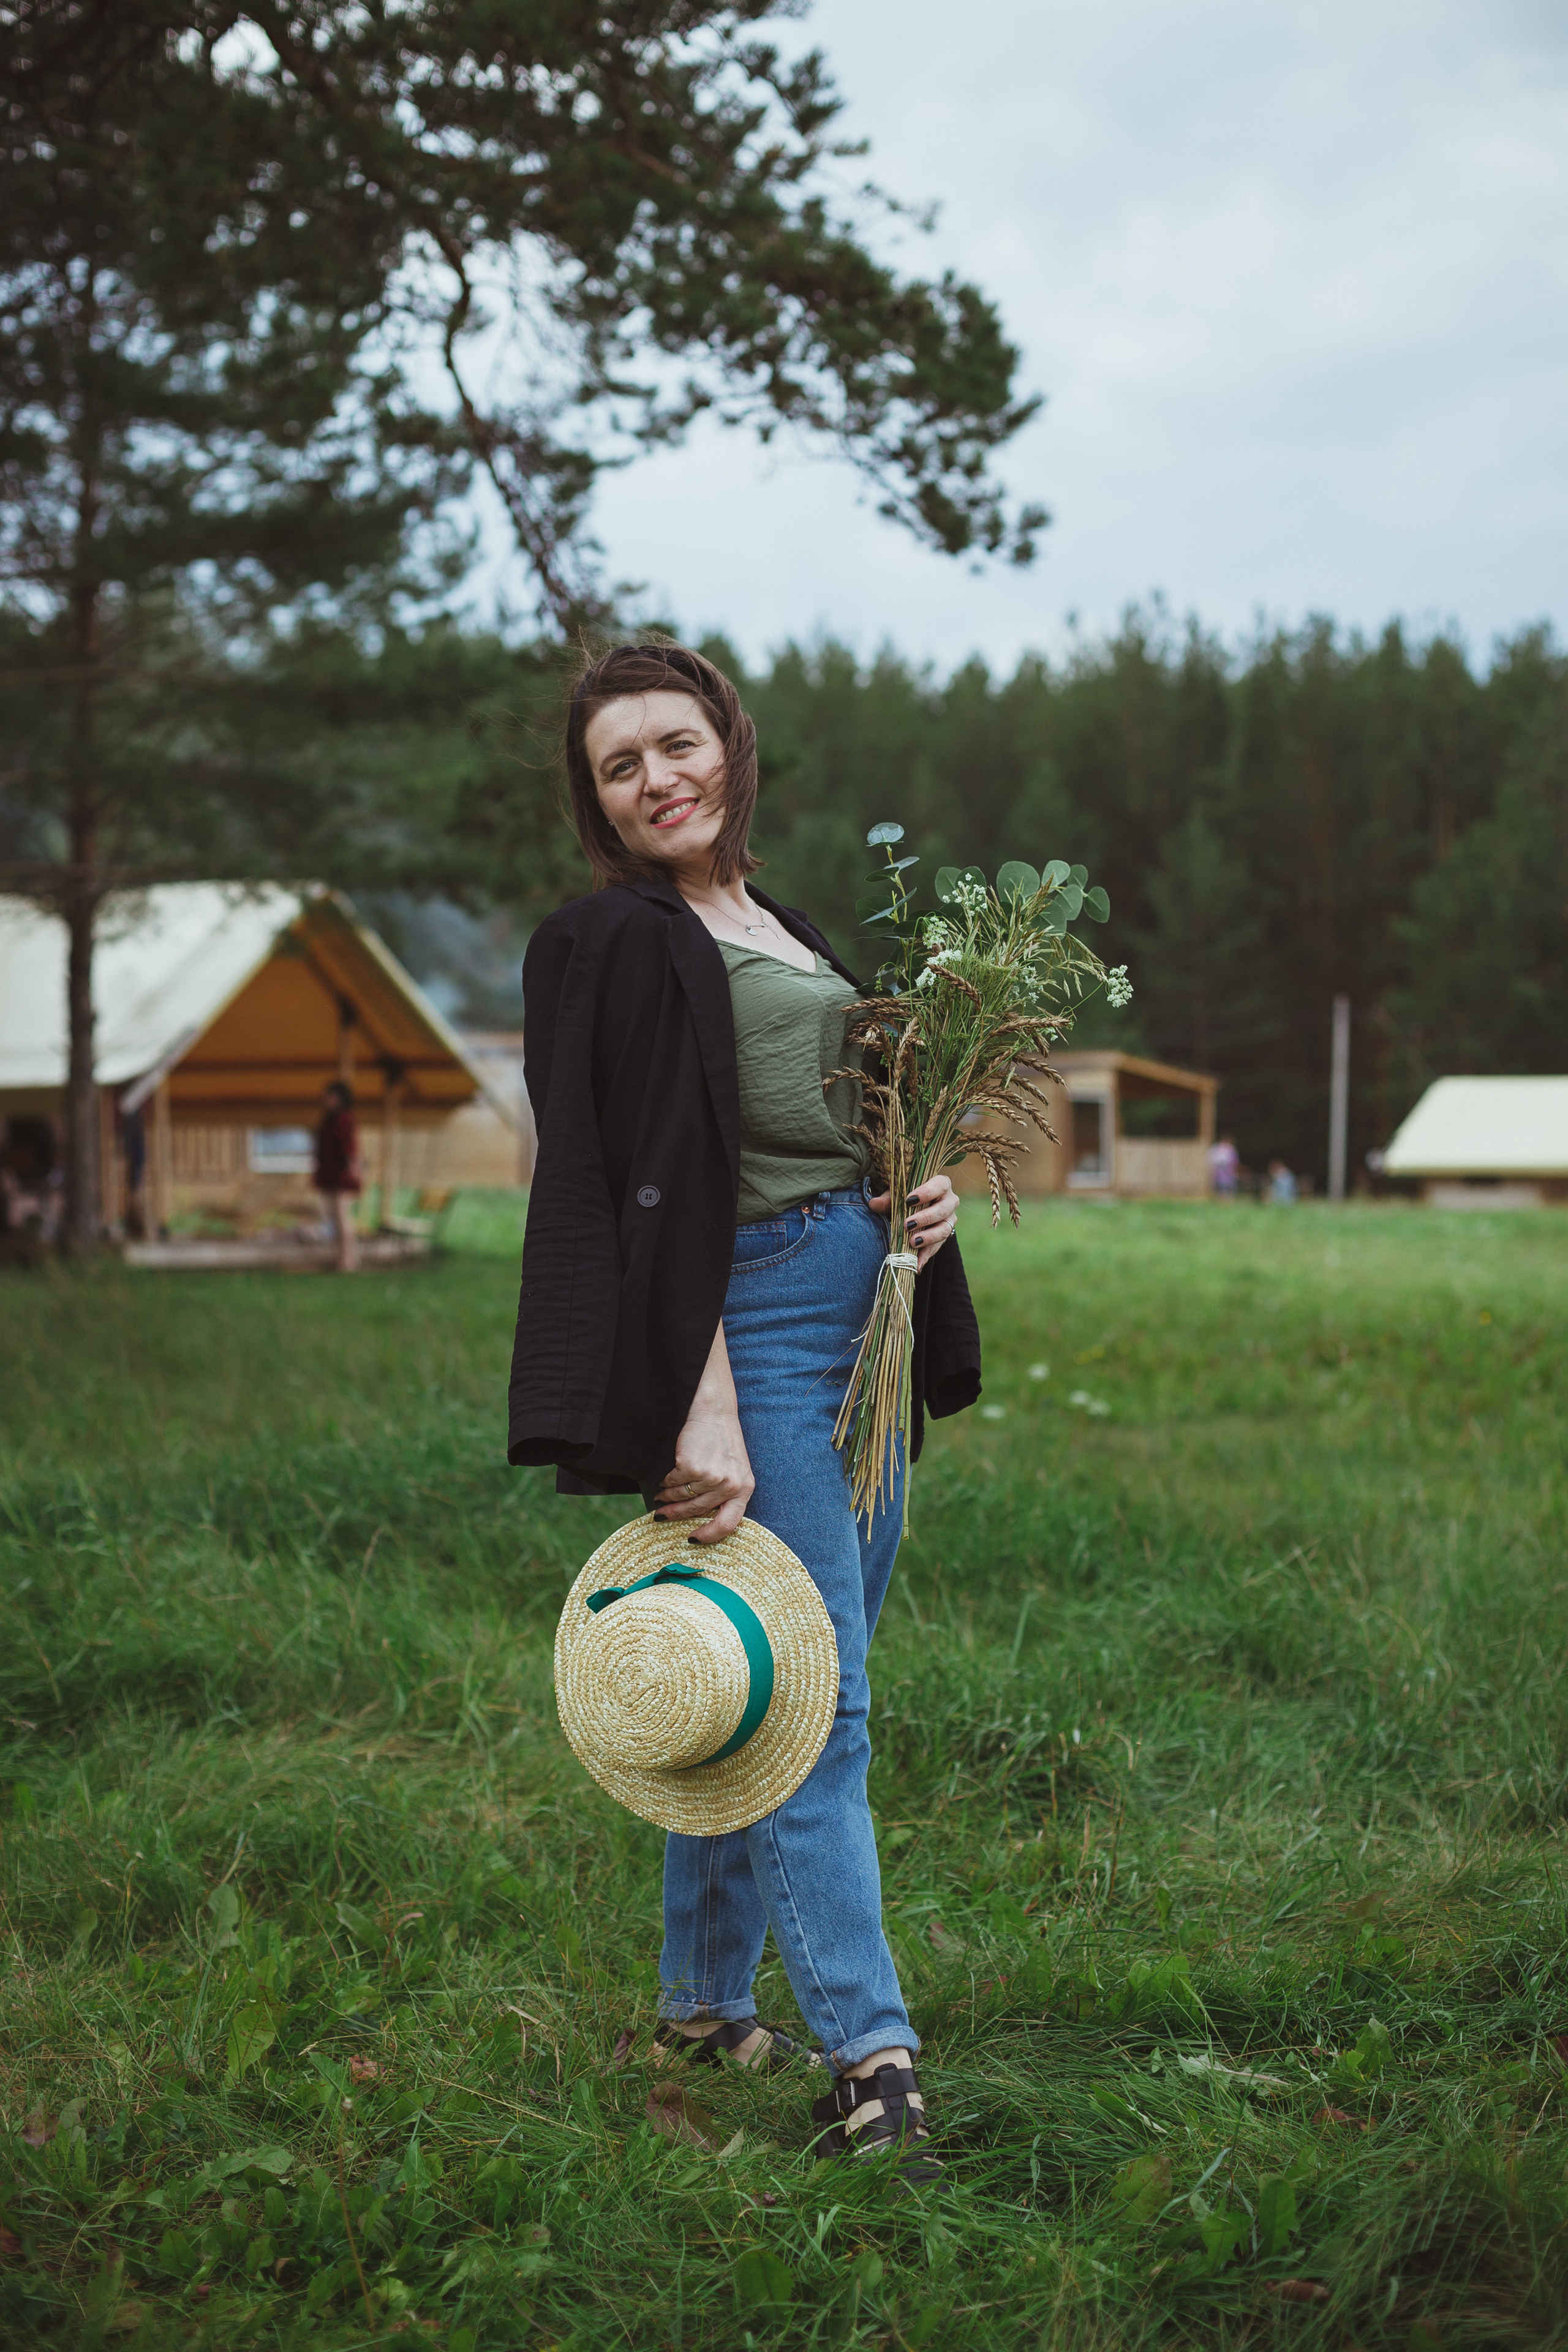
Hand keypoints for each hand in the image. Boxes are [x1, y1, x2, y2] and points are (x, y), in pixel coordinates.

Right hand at [654, 1406, 754, 1543]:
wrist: (713, 1409)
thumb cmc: (722, 1439)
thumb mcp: (734, 1468)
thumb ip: (725, 1492)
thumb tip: (697, 1518)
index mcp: (744, 1488)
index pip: (729, 1524)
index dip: (709, 1536)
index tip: (692, 1539)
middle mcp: (731, 1486)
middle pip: (697, 1510)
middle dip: (676, 1514)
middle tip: (662, 1514)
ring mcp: (712, 1478)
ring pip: (681, 1496)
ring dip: (668, 1496)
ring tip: (661, 1493)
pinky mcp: (692, 1467)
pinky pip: (672, 1482)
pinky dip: (665, 1480)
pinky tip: (664, 1474)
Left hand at [868, 1171, 959, 1268]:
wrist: (917, 1206)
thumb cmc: (908, 1194)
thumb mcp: (897, 1193)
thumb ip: (888, 1198)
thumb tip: (873, 1204)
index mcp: (941, 1184)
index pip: (940, 1185)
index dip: (927, 1192)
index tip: (909, 1200)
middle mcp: (950, 1201)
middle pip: (943, 1210)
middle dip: (925, 1218)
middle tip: (908, 1225)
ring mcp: (949, 1220)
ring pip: (944, 1229)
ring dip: (928, 1238)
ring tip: (912, 1242)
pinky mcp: (944, 1236)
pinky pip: (937, 1247)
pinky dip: (926, 1255)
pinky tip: (916, 1264)